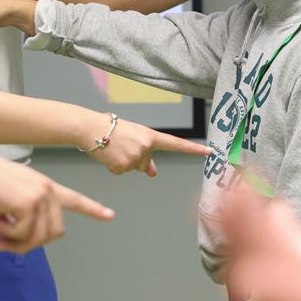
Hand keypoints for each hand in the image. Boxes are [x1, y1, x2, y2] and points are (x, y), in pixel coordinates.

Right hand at [0, 149, 113, 252]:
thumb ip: (20, 221)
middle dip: (29, 244)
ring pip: (38, 237)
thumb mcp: (6, 205)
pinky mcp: (28, 203)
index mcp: (44, 187)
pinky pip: (22, 234)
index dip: (91, 209)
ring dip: (15, 241)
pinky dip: (6, 234)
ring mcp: (40, 196)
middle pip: (53, 233)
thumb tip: (18, 242)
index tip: (109, 215)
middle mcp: (47, 191)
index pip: (73, 199)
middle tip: (4, 242)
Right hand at [83, 117, 209, 176]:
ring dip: (122, 162)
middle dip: (134, 159)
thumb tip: (152, 173)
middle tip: (120, 146)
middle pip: (145, 163)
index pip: (176, 144)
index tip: (210, 152)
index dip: (193, 149)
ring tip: (112, 148)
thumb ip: (145, 154)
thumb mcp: (131, 137)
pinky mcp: (123, 166)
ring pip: (132, 168)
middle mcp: (146, 146)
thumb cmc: (109, 129)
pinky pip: (120, 172)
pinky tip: (107, 155)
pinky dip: (113, 166)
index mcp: (150, 135)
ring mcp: (135, 157)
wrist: (90, 127)